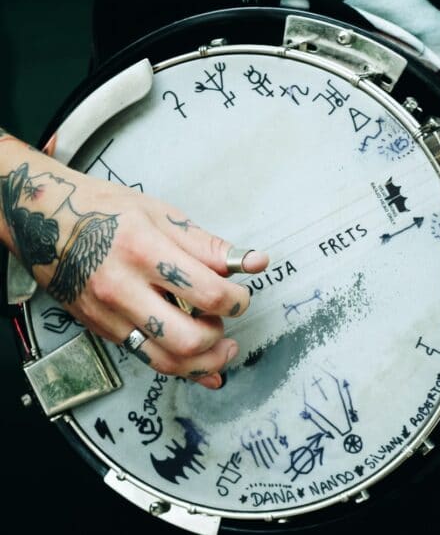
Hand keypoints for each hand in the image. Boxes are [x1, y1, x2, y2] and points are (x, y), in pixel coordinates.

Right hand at [1, 146, 268, 389]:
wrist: (44, 221)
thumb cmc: (107, 210)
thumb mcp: (162, 214)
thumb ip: (209, 245)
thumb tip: (255, 262)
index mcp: (145, 250)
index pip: (207, 292)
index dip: (237, 300)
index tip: (241, 295)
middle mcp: (123, 288)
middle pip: (186, 338)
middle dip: (220, 337)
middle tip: (227, 320)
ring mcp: (109, 314)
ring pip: (165, 360)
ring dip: (204, 363)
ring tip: (223, 348)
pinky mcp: (103, 330)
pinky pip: (146, 359)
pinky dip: (180, 369)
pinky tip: (202, 369)